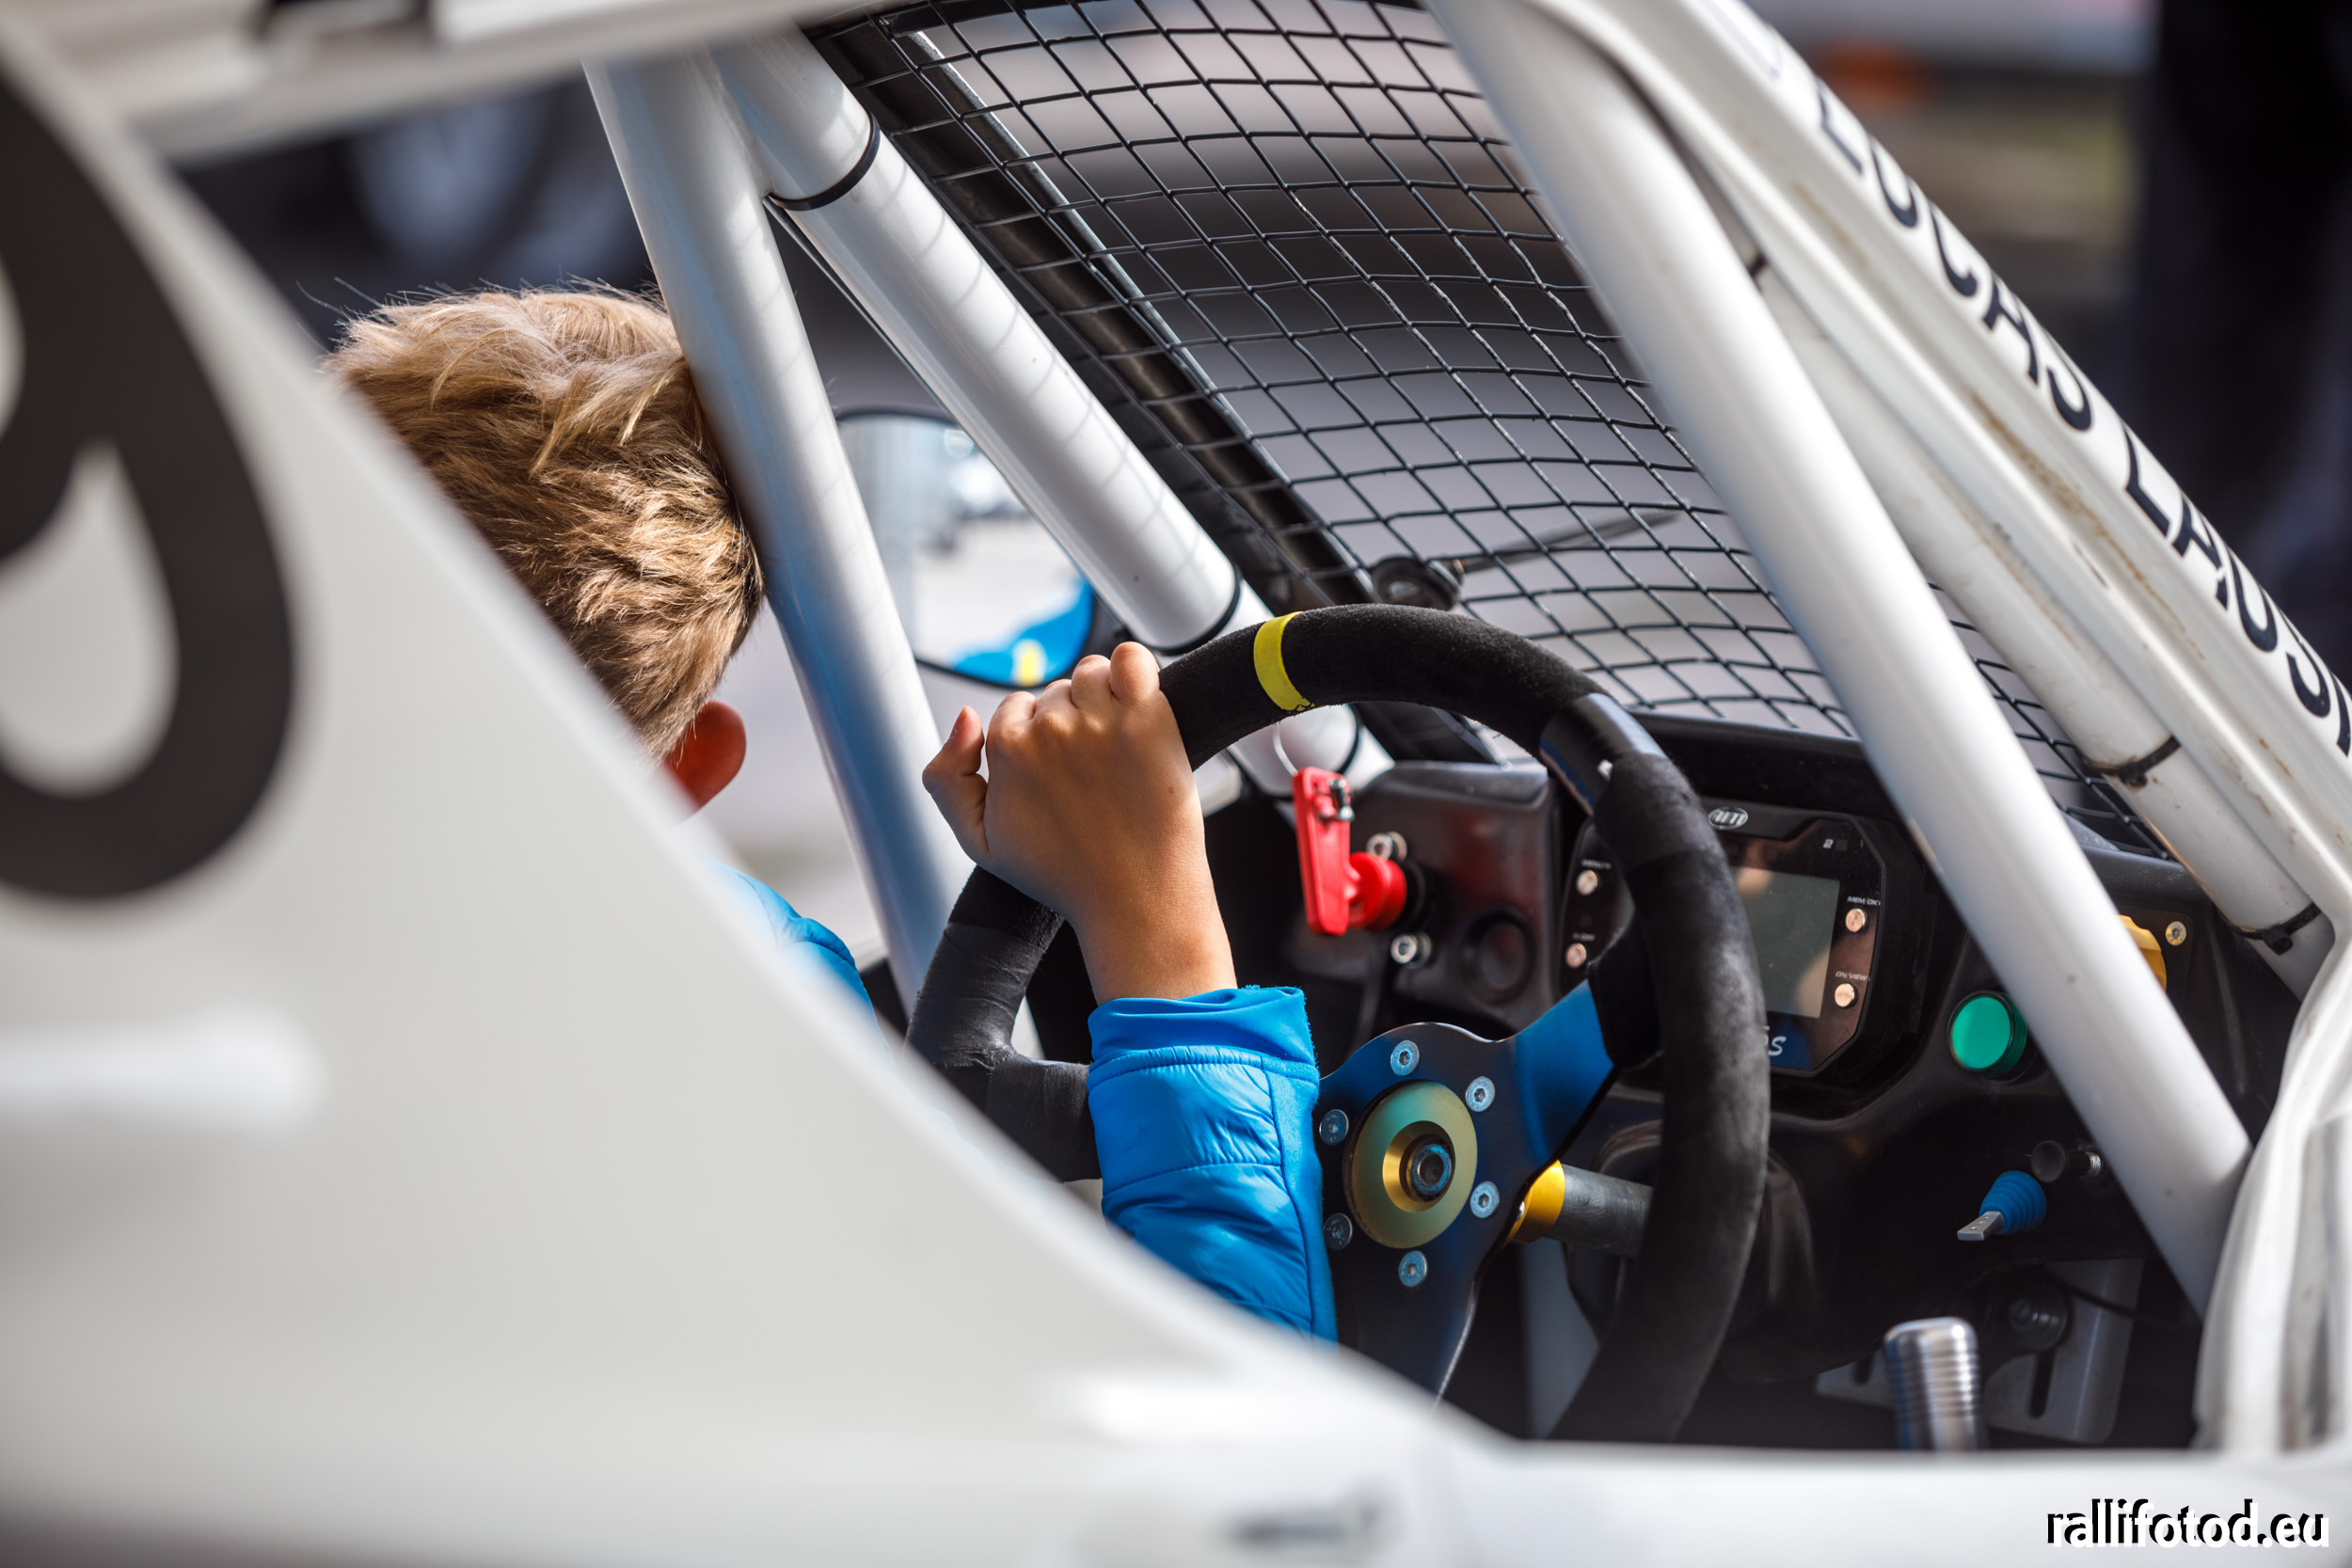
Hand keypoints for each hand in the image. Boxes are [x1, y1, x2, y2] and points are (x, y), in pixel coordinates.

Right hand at [923, 643, 1235, 1000]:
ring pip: (1092, 674)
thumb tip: (963, 716)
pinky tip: (1139, 697)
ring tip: (1118, 746)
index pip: (1014, 710)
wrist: (1135, 900)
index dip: (1036, 739)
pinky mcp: (1149, 718)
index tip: (1059, 774)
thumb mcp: (977, 842)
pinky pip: (1135, 658)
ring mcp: (1101, 719)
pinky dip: (1135, 667)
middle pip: (1056, 693)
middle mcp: (1051, 727)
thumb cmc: (1062, 875)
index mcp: (1005, 748)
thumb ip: (947, 779)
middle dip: (1070, 721)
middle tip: (1093, 774)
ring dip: (1103, 697)